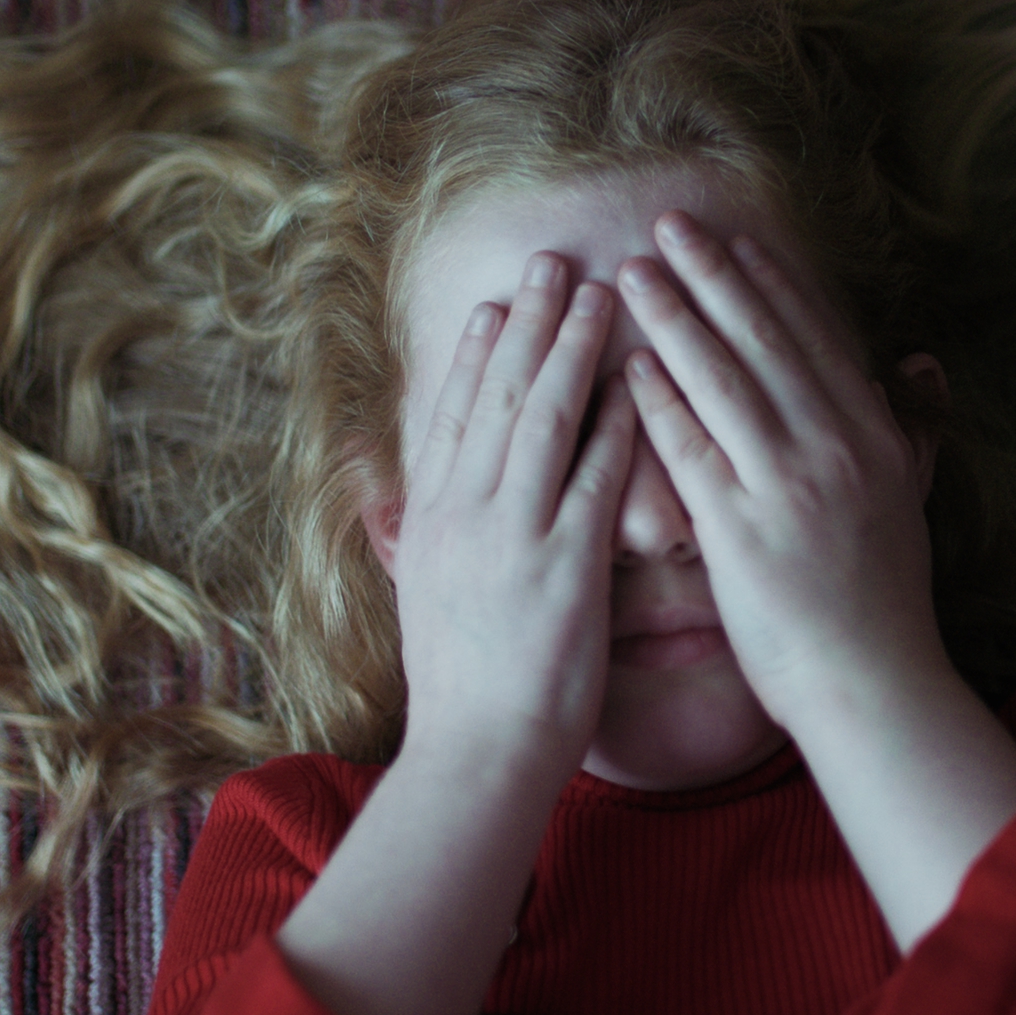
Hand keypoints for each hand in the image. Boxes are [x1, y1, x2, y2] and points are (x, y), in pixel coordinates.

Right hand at [391, 252, 637, 762]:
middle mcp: (466, 514)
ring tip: (601, 294)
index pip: (452, 415)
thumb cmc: (456, 686)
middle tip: (555, 262)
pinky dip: (614, 426)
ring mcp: (515, 536)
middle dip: (529, 323)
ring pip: (543, 419)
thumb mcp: (414, 594)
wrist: (475, 752)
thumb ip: (405, 529)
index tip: (499, 302)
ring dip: (573, 351)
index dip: (478, 353)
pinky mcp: (566, 566)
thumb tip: (377, 481)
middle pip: (496, 397)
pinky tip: (638, 383)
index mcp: (431, 519)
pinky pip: (594, 480)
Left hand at [615, 211, 944, 724]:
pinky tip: (629, 366)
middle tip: (670, 225)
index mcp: (876, 438)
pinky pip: (693, 451)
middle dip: (714, 276)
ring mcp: (789, 487)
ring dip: (676, 319)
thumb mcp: (908, 501)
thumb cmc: (882, 603)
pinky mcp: (743, 531)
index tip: (739, 241)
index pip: (818, 342)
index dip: (775, 287)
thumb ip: (908, 427)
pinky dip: (660, 403)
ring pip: (724, 381)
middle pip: (765, 343)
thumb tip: (919, 364)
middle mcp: (837, 449)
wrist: (875, 685)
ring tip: (634, 272)